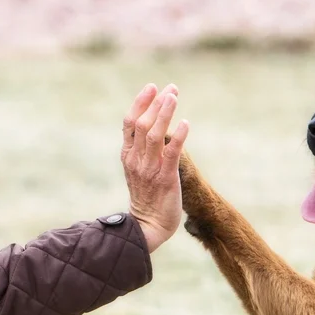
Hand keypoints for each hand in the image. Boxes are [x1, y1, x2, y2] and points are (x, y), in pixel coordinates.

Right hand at [120, 83, 189, 252]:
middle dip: (156, 103)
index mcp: (128, 156)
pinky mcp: (165, 178)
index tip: (152, 87)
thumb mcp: (137, 170)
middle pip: (141, 124)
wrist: (148, 226)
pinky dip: (178, 136)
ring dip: (165, 113)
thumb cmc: (146, 197)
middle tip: (170, 88)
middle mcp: (136, 160)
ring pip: (154, 134)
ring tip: (174, 97)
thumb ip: (141, 150)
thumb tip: (152, 127)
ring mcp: (150, 169)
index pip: (129, 123)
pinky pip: (171, 153)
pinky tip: (186, 123)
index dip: (140, 103)